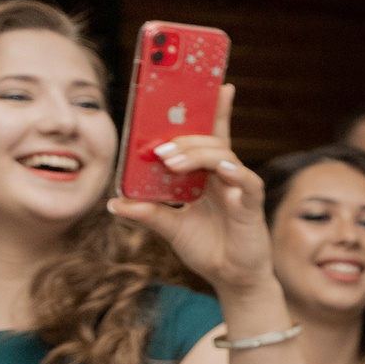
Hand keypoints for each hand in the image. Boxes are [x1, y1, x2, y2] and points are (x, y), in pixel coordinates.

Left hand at [106, 84, 276, 296]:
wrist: (232, 279)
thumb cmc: (208, 249)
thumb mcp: (170, 228)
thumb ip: (147, 212)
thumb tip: (113, 202)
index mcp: (209, 175)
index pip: (211, 135)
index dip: (213, 109)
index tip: (214, 84)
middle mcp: (226, 176)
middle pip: (211, 141)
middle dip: (185, 138)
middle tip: (159, 148)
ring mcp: (240, 188)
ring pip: (223, 155)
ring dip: (196, 154)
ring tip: (171, 162)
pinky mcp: (250, 205)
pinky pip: (245, 181)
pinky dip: (235, 172)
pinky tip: (223, 169)